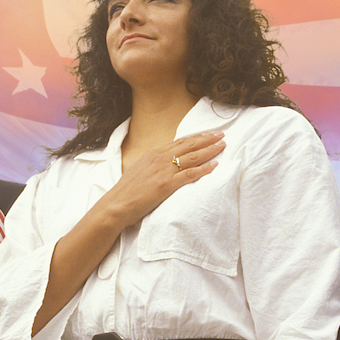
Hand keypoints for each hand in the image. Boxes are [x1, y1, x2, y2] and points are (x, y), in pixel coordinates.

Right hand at [103, 130, 225, 230]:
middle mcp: (159, 158)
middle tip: (221, 135)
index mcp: (153, 154)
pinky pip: (190, 174)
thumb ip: (153, 165)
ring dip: (210, 150)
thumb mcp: (139, 170)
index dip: (196, 137)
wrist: (116, 205)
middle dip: (207, 139)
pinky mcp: (167, 184)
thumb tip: (163, 164)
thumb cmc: (126, 192)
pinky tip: (215, 165)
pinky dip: (204, 169)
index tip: (208, 134)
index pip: (179, 142)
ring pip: (192, 157)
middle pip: (189, 145)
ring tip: (222, 145)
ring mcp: (164, 170)